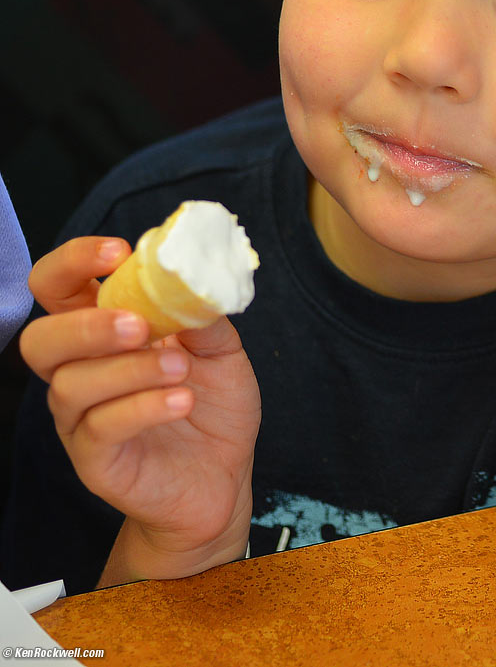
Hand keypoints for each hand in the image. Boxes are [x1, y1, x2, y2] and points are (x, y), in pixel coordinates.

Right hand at [20, 236, 261, 581]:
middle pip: (40, 340)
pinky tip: (181, 399)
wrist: (224, 475)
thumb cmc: (214, 404)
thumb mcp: (221, 349)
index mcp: (103, 331)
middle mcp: (80, 371)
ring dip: (129, 369)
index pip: (59, 287)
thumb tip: (194, 280)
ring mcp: (81, 419)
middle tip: (139, 324)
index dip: (74, 262)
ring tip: (180, 369)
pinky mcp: (95, 460)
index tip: (119, 251)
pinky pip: (101, 427)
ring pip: (71, 385)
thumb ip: (203, 315)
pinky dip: (143, 406)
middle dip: (86, 325)